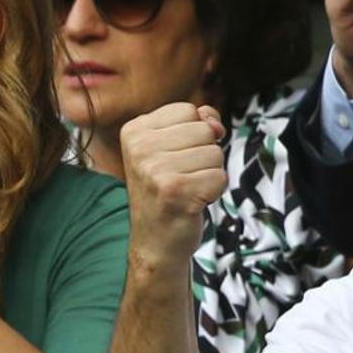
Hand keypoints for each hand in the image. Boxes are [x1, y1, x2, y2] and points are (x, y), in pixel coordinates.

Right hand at [121, 103, 226, 267]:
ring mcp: (155, 170)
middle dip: (203, 154)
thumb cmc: (166, 190)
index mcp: (133, 131)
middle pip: (204, 129)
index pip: (187, 110)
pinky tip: (193, 202)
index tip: (174, 157)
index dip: (193, 133)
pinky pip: (220, 177)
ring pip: (215, 153)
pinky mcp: (176, 191)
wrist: (154, 241)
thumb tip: (214, 123)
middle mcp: (139, 148)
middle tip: (181, 176)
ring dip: (209, 174)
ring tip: (186, 189)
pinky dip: (214, 192)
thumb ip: (194, 122)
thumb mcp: (170, 147)